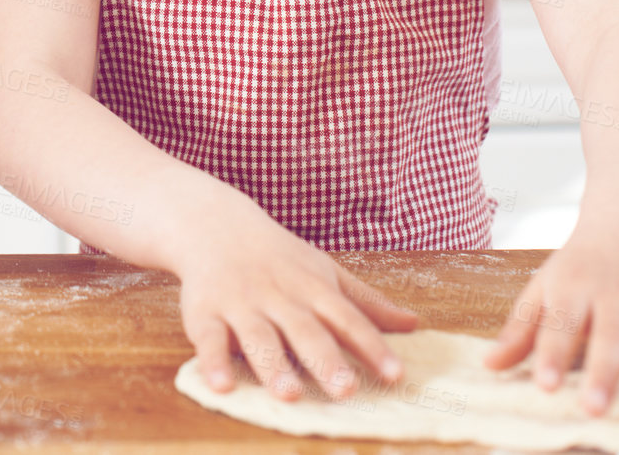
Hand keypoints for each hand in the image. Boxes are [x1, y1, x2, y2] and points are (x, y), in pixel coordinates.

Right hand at [170, 190, 418, 401]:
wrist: (214, 224)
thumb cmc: (279, 257)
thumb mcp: (325, 272)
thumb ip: (365, 302)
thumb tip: (414, 324)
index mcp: (313, 289)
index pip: (348, 319)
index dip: (372, 346)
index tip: (395, 374)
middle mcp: (279, 296)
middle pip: (305, 330)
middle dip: (326, 360)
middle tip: (346, 390)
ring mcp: (241, 304)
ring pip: (259, 336)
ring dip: (273, 365)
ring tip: (289, 394)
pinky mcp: (204, 312)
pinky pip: (209, 338)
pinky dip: (214, 362)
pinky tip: (222, 385)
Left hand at [485, 226, 618, 414]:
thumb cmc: (578, 269)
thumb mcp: (543, 289)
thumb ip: (521, 330)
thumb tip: (488, 365)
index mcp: (573, 286)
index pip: (560, 323)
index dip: (551, 354)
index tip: (543, 385)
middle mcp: (615, 292)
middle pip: (610, 334)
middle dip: (603, 371)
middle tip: (593, 407)